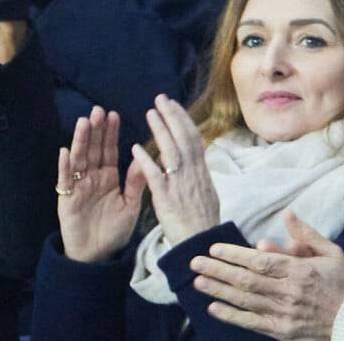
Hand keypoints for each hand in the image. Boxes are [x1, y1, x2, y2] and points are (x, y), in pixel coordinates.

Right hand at [57, 106, 145, 262]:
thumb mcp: (130, 206)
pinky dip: (64, 167)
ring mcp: (78, 187)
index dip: (111, 133)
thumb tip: (144, 158)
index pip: (109, 150)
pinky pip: (65, 180)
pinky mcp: (67, 199)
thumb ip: (135, 183)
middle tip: (97, 110)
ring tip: (83, 123)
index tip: (114, 115)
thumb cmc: (114, 231)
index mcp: (109, 177)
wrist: (97, 256)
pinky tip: (64, 152)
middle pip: (93, 149)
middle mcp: (92, 177)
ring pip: (79, 159)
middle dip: (96, 130)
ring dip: (80, 141)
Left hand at [131, 94, 219, 245]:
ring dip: (161, 130)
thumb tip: (196, 159)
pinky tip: (135, 148)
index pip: (193, 138)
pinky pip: (155, 176)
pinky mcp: (166, 199)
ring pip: (171, 151)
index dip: (183, 119)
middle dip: (173, 116)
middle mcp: (192, 174)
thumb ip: (199, 174)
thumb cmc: (203, 222)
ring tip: (150, 113)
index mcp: (201, 172)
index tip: (174, 104)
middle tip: (161, 98)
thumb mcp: (208, 193)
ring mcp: (180, 185)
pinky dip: (146, 161)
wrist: (200, 245)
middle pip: (184, 138)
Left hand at [189, 210, 343, 339]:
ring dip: (219, 291)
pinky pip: (253, 324)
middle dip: (218, 271)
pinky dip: (232, 316)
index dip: (234, 255)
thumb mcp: (331, 252)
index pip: (260, 262)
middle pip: (246, 281)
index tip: (214, 248)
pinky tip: (214, 308)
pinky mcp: (282, 332)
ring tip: (198, 282)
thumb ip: (307, 233)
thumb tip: (287, 212)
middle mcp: (288, 293)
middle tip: (195, 263)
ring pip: (245, 301)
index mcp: (299, 271)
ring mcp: (284, 315)